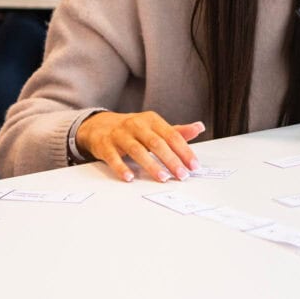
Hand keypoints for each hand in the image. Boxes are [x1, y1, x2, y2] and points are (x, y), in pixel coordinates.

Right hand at [76, 111, 203, 182]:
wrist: (100, 125)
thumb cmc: (134, 129)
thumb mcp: (155, 127)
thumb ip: (177, 131)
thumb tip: (199, 127)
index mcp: (152, 120)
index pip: (172, 135)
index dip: (184, 151)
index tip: (193, 166)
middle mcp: (136, 125)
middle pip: (157, 143)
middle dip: (171, 160)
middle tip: (182, 175)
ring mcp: (120, 134)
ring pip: (137, 150)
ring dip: (151, 165)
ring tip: (163, 178)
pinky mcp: (105, 145)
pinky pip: (113, 157)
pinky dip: (121, 168)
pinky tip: (130, 177)